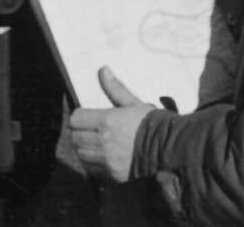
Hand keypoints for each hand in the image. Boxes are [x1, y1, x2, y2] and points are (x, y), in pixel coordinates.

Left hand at [68, 66, 154, 182]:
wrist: (169, 150)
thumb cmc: (152, 123)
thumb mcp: (134, 103)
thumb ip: (115, 89)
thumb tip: (103, 70)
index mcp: (107, 121)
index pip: (75, 119)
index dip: (80, 116)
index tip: (87, 116)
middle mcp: (103, 141)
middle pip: (74, 137)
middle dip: (80, 132)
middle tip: (91, 130)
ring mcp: (106, 160)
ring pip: (80, 153)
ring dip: (84, 148)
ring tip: (96, 143)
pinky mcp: (112, 174)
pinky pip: (91, 169)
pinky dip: (92, 162)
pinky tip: (102, 156)